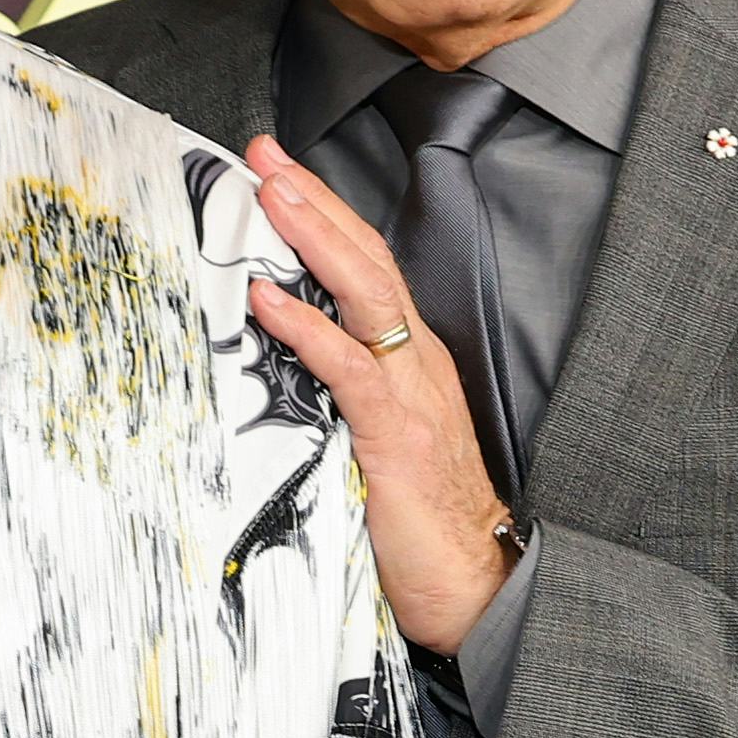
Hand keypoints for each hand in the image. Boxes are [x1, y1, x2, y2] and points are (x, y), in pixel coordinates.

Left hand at [238, 136, 514, 655]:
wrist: (473, 586)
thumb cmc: (417, 523)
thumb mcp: (369, 443)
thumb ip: (337, 398)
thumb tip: (279, 366)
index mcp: (408, 361)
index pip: (365, 269)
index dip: (324, 217)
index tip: (277, 172)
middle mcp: (414, 363)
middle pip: (365, 260)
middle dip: (314, 201)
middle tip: (264, 151)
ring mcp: (410, 394)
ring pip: (363, 295)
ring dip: (313, 238)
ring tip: (269, 192)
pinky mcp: (397, 436)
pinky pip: (349, 369)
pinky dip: (307, 329)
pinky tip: (268, 299)